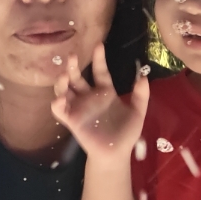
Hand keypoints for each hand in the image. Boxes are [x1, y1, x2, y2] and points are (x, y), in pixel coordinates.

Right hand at [50, 41, 149, 170]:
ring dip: (61, 82)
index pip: (100, 71)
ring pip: (64, 90)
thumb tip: (144, 76)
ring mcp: (78, 108)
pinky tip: (59, 99)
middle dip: (74, 66)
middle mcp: (89, 97)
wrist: (117, 153)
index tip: (99, 45)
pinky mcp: (71, 120)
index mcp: (105, 92)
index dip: (99, 59)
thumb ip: (141, 95)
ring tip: (64, 75)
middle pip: (77, 77)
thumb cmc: (126, 133)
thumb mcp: (137, 112)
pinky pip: (60, 110)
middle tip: (73, 56)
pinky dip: (57, 104)